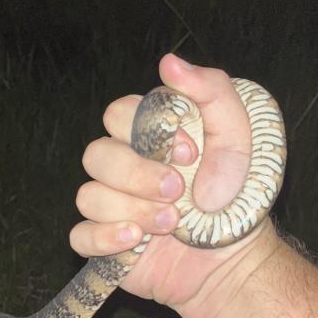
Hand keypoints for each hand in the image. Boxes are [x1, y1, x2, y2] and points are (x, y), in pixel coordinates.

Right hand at [70, 53, 277, 310]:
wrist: (235, 255)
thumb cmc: (236, 194)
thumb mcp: (237, 134)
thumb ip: (210, 91)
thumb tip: (168, 62)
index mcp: (146, 137)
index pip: (116, 114)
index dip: (144, 131)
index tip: (190, 153)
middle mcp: (123, 168)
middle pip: (95, 154)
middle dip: (137, 174)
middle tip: (178, 191)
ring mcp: (110, 207)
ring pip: (89, 196)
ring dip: (133, 209)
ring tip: (173, 223)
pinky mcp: (104, 244)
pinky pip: (80, 236)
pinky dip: (105, 238)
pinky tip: (137, 241)